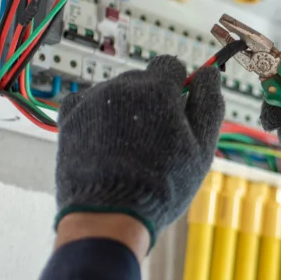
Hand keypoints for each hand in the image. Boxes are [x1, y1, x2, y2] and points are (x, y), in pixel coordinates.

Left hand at [56, 56, 223, 244]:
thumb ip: (209, 104)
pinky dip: (97, 116)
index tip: (179, 108)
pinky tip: (106, 142)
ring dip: (125, 110)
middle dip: (152, 100)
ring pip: (117, 93)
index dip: (179, 85)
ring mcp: (93, 99)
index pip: (171, 65)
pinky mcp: (70, 116)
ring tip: (130, 147)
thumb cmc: (162, 184)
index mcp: (158, 88)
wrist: (110, 214)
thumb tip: (210, 74)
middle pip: (143, 79)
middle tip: (157, 138)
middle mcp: (123, 86)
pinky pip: (88, 103)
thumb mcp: (202, 147)